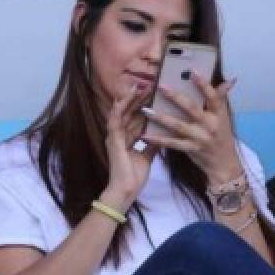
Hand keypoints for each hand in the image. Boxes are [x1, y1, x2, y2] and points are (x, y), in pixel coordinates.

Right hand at [102, 85, 158, 209]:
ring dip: (129, 99)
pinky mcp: (112, 139)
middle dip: (138, 98)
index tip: (153, 93)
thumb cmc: (134, 177)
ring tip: (138, 86)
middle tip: (148, 84)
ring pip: (121, 112)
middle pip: (129, 112)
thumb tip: (162, 136)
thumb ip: (151, 145)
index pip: (135, 117)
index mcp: (127, 138)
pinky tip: (124, 97)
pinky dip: (119, 108)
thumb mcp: (147, 157)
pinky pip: (114, 120)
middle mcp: (119, 134)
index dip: (143, 105)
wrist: (126, 190)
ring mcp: (114, 136)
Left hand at [139, 72, 240, 183]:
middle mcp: (210, 125)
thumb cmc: (222, 135)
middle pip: (192, 109)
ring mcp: (200, 138)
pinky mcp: (190, 149)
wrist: (224, 163)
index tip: (192, 71)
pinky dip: (158, 139)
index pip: (213, 96)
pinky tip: (145, 134)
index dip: (204, 84)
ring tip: (146, 110)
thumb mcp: (224, 117)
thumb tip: (230, 80)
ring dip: (160, 117)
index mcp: (219, 114)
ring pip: (178, 126)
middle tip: (161, 86)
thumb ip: (221, 98)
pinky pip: (172, 144)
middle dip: (176, 97)